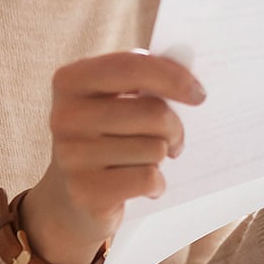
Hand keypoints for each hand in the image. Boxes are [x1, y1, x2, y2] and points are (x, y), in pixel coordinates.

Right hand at [20, 50, 205, 263]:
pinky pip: (148, 178)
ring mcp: (71, 156)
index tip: (199, 94)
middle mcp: (64, 116)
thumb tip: (189, 82)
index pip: (131, 66)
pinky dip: (156, 184)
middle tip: (174, 139)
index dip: (173, 76)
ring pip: (154, 148)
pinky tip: (141, 186)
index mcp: (70, 81)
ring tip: (145, 162)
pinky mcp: (86, 191)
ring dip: (160, 157)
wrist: (68, 197)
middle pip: (152, 111)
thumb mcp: (111, 100)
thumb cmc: (104, 137)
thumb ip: (142, 80)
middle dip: (174, 128)